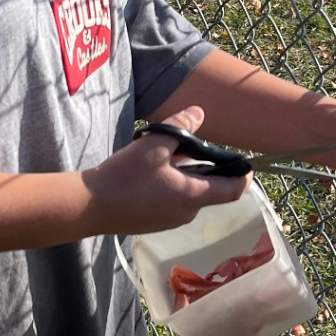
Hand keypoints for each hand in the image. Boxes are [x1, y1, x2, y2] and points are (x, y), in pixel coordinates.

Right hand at [83, 106, 247, 234]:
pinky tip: (152, 171)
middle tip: (192, 145)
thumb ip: (180, 128)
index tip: (246, 162)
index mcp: (193, 196)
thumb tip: (199, 113)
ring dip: (187, 174)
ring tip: (166, 154)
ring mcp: (170, 221)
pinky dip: (173, 184)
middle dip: (208, 167)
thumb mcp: (154, 144)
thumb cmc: (124, 176)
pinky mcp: (154, 222)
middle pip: (210, 189)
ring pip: (190, 194)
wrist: (89, 206)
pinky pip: (174, 201)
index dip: (245, 176)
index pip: (234, 191)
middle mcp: (186, 213)